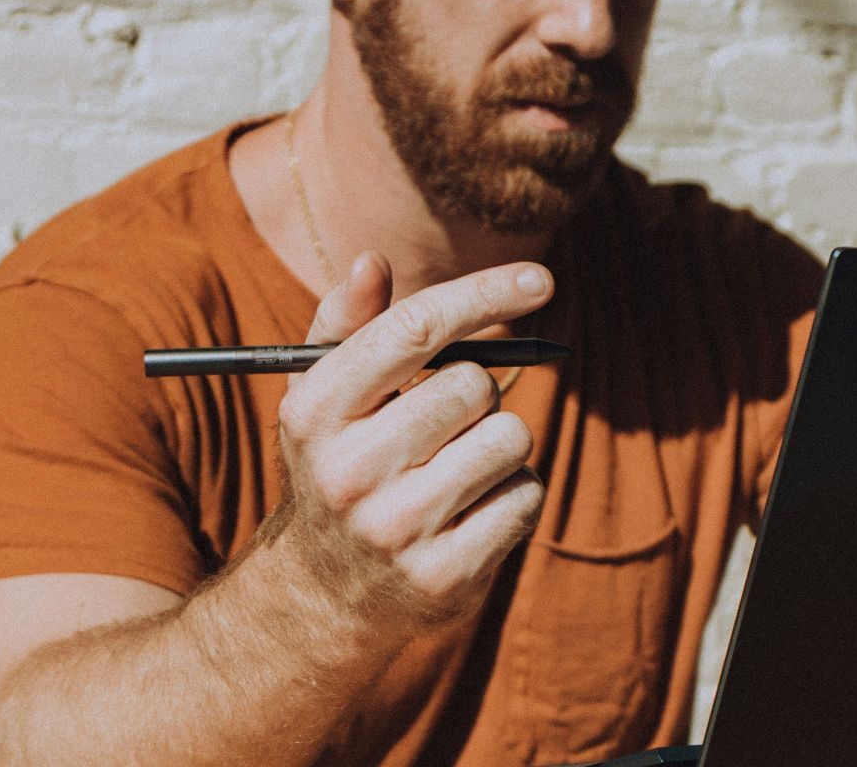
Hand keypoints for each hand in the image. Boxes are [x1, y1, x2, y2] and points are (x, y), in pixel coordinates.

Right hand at [271, 251, 550, 630]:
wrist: (324, 594)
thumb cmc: (342, 464)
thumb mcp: (326, 397)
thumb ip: (348, 324)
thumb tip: (371, 261)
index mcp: (314, 410)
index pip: (414, 329)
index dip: (485, 294)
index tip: (541, 279)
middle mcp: (348, 470)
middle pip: (474, 384)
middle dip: (476, 397)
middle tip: (444, 427)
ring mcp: (395, 528)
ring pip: (510, 438)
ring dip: (500, 446)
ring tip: (455, 472)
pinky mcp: (444, 574)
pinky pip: (527, 497)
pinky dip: (514, 496)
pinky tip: (470, 513)